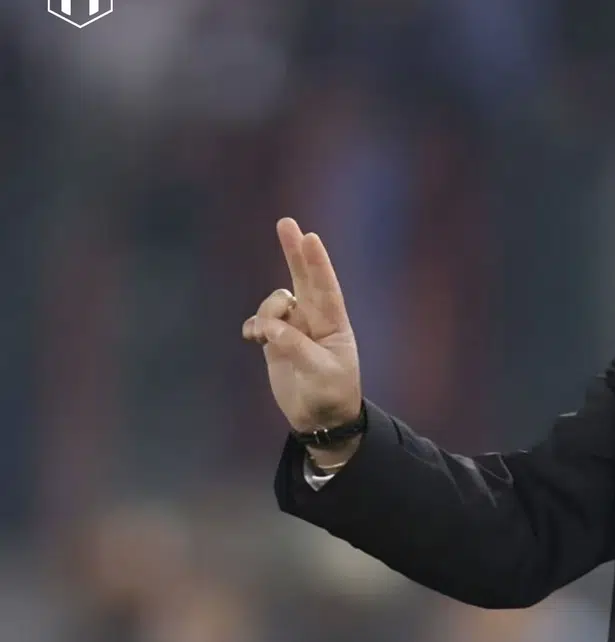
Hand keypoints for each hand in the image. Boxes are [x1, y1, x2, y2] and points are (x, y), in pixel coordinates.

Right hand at [242, 218, 361, 432]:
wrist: (319, 418)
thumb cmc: (331, 394)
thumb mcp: (321, 373)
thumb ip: (296, 347)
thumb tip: (269, 329)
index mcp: (334, 323)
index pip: (326, 288)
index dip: (317, 263)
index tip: (310, 238)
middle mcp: (315, 320)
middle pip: (303, 279)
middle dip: (294, 252)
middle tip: (286, 223)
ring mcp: (294, 328)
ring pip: (275, 303)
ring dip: (267, 311)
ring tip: (265, 335)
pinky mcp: (276, 342)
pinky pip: (259, 323)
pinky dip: (254, 326)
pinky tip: (253, 338)